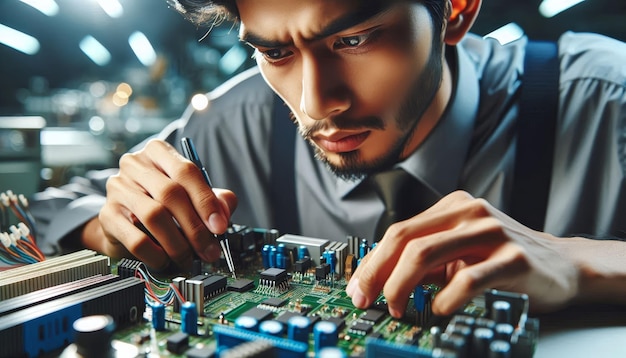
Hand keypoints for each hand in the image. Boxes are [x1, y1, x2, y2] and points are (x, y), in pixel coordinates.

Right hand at [86, 139, 237, 269]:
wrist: (124, 222)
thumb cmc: (164, 204)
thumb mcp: (193, 196)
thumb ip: (215, 200)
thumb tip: (223, 215)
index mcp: (159, 152)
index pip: (186, 171)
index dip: (206, 201)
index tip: (220, 227)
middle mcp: (135, 165)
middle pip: (171, 194)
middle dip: (195, 228)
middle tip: (209, 251)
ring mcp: (118, 188)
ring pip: (154, 216)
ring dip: (178, 244)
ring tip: (188, 259)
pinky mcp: (107, 215)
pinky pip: (135, 239)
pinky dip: (156, 254)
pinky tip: (165, 261)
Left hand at [346, 190, 581, 317]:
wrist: (562, 266)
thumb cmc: (503, 260)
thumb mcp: (459, 253)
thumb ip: (425, 261)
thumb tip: (378, 281)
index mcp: (453, 207)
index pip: (398, 231)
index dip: (371, 262)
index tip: (357, 287)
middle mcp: (469, 212)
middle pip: (405, 238)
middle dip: (377, 273)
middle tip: (367, 299)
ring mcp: (492, 232)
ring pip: (427, 253)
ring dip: (401, 286)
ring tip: (398, 308)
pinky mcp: (513, 258)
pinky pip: (466, 279)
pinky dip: (444, 299)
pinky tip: (438, 310)